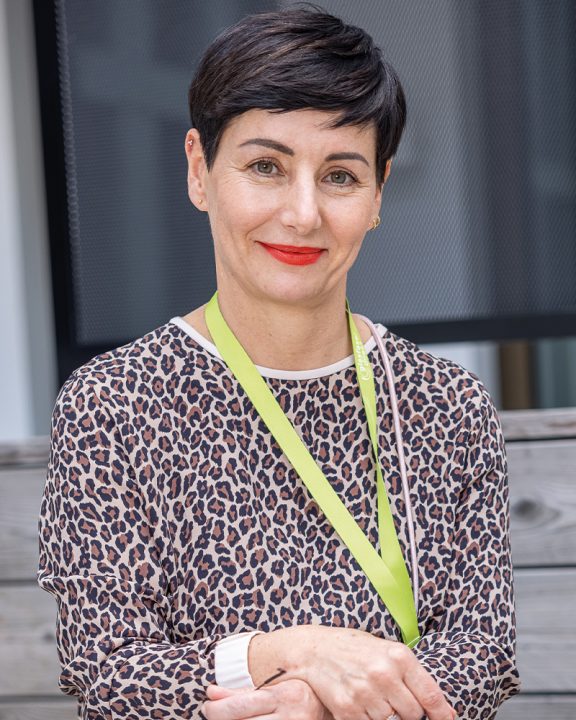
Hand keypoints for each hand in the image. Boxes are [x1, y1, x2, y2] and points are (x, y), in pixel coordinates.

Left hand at [202, 680, 331, 719]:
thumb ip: (241, 692)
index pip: (239, 706)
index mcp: (285, 695)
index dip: (216, 707)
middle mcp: (290, 717)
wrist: (328, 710)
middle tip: (210, 712)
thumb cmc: (297, 695)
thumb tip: (211, 692)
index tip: (207, 703)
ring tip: (227, 719)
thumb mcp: (273, 687)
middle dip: (219, 718)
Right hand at [292, 625, 456, 719]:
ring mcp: (365, 693)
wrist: (313, 649)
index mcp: (398, 656)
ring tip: (372, 695)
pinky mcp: (347, 708)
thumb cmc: (354, 648)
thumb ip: (413, 677)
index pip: (431, 696)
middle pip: (413, 714)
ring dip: (385, 714)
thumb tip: (444, 711)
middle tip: (393, 698)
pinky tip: (359, 701)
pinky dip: (366, 718)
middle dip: (408, 711)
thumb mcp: (386, 651)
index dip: (442, 715)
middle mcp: (383, 674)